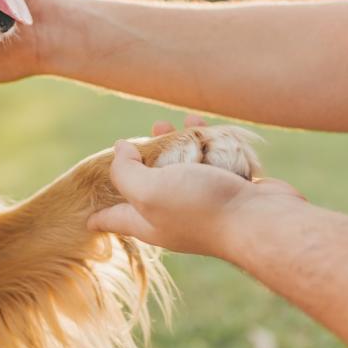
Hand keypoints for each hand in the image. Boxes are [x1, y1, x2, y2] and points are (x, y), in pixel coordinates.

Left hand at [88, 117, 306, 258]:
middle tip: (132, 142)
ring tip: (166, 123)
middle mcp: (174, 215)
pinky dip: (204, 141)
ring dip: (173, 144)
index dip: (99, 217)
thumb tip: (120, 150)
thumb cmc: (200, 207)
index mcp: (149, 223)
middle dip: (138, 164)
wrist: (260, 220)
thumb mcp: (148, 190)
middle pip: (148, 188)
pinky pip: (211, 160)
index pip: (115, 221)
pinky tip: (200, 124)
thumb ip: (127, 171)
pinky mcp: (230, 187)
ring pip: (181, 169)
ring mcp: (204, 201)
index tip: (86, 218)